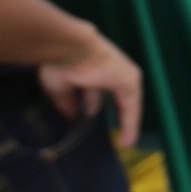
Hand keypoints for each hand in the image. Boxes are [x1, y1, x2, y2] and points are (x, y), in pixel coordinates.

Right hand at [39, 28, 144, 146]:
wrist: (71, 48)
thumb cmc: (60, 64)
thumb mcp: (59, 87)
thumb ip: (67, 101)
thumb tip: (71, 114)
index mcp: (86, 69)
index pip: (91, 91)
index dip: (89, 105)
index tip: (86, 118)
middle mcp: (105, 71)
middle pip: (107, 96)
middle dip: (106, 113)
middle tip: (106, 133)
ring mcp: (119, 74)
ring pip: (124, 103)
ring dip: (123, 123)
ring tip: (124, 143)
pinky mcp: (130, 80)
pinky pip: (131, 107)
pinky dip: (130, 125)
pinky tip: (127, 142)